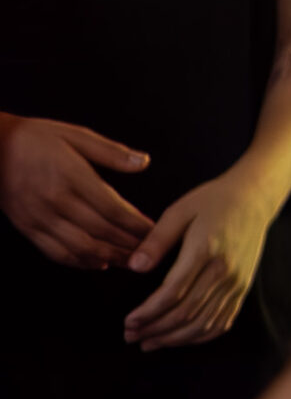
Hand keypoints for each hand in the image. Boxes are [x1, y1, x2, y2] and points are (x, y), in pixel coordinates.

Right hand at [0, 114, 152, 268]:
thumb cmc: (36, 138)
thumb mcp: (77, 135)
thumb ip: (111, 152)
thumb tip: (144, 162)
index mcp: (72, 177)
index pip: (112, 208)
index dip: (136, 224)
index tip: (156, 230)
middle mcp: (56, 202)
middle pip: (100, 231)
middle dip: (128, 244)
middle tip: (150, 251)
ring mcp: (39, 218)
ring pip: (79, 247)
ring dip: (108, 257)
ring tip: (130, 261)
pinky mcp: (27, 228)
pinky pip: (55, 252)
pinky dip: (79, 262)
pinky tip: (97, 263)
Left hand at [124, 172, 277, 350]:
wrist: (254, 198)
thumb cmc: (213, 200)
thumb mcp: (180, 211)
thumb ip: (157, 239)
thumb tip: (134, 267)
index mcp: (205, 250)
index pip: (173, 292)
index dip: (148, 312)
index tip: (128, 321)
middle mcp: (224, 271)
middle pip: (186, 312)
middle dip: (155, 329)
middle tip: (130, 336)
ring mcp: (237, 282)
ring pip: (204, 323)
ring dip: (174, 338)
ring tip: (150, 342)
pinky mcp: (243, 287)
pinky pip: (223, 321)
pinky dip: (200, 337)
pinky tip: (181, 339)